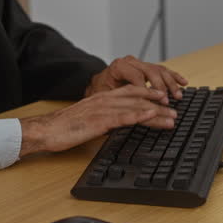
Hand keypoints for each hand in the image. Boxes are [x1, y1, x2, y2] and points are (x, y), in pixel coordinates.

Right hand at [19, 85, 176, 155]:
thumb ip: (105, 120)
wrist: (46, 131)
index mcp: (102, 98)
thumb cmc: (65, 128)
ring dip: (155, 112)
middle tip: (176, 108)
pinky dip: (138, 116)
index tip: (165, 98)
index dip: (150, 93)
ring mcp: (102, 110)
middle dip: (159, 103)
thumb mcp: (90, 121)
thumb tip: (120, 126)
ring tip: (172, 117)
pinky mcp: (98, 122)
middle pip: (138, 98)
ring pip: (134, 108)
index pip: (131, 92)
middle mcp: (105, 100)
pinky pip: (122, 117)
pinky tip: (150, 117)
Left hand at [85, 55, 188, 99]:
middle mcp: (131, 62)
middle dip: (161, 88)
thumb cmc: (102, 91)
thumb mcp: (105, 96)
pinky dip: (174, 77)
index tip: (154, 102)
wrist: (100, 83)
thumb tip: (133, 110)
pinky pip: (163, 70)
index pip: (136, 76)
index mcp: (119, 66)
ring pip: (159, 70)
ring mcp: (140, 64)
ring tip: (178, 96)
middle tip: (167, 102)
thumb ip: (118, 100)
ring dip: (171, 84)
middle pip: (151, 71)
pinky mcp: (147, 67)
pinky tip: (183, 82)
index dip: (146, 89)